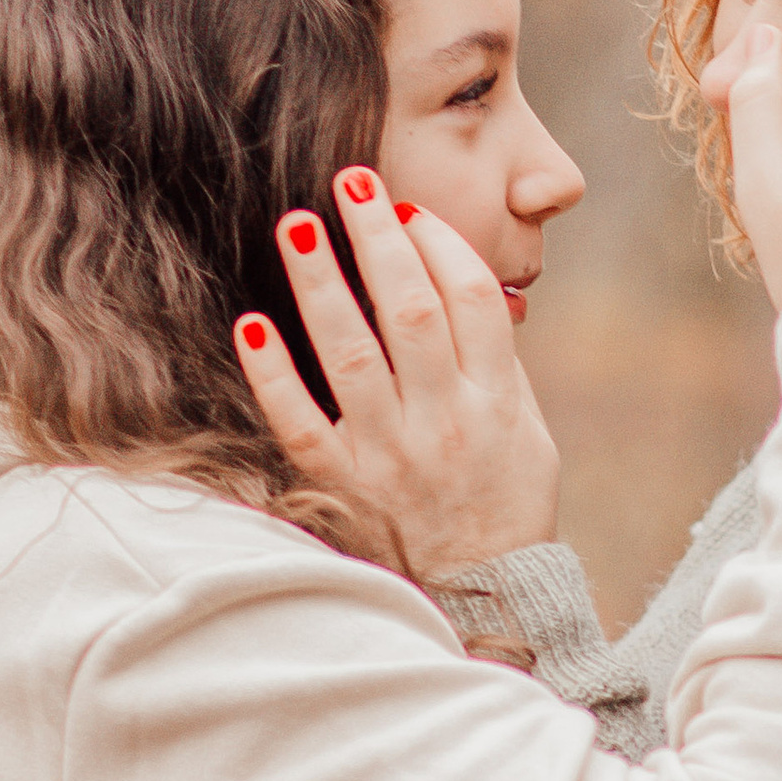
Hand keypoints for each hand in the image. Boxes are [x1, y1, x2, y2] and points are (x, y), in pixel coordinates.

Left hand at [234, 165, 562, 580]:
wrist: (489, 602)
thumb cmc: (506, 502)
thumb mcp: (528, 430)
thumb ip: (495, 361)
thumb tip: (460, 280)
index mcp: (497, 402)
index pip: (470, 299)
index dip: (438, 243)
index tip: (407, 208)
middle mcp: (444, 423)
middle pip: (409, 310)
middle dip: (378, 237)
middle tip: (351, 178)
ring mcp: (390, 457)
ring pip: (350, 354)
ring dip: (322, 284)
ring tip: (298, 225)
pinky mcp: (342, 488)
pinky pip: (300, 424)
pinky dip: (274, 375)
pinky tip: (253, 324)